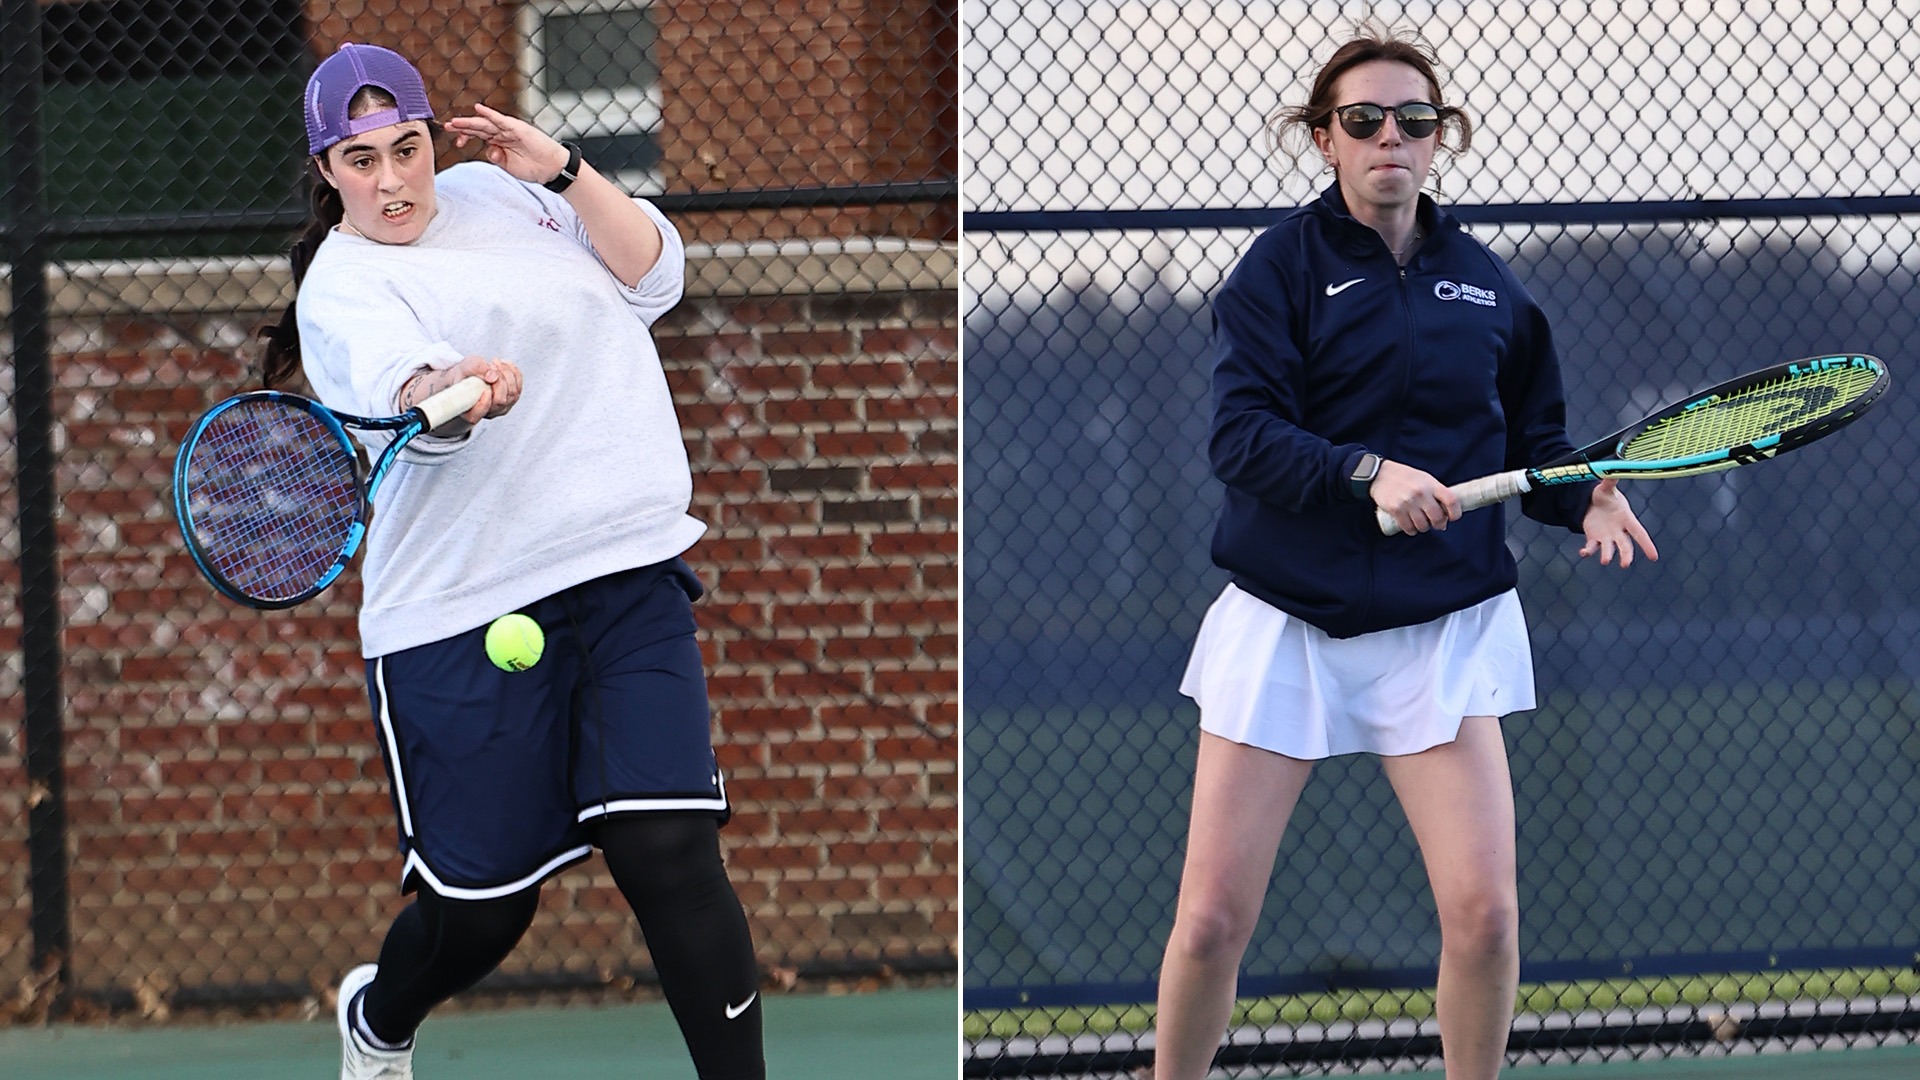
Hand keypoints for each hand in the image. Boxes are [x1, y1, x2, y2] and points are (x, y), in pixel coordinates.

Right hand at [402, 355, 523, 427]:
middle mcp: (485, 414)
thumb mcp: (454, 372)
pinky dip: (514, 373)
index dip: (483, 402)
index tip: (483, 388)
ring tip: (496, 362)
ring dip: (508, 375)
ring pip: (513, 394)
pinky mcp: (508, 398)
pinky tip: (504, 364)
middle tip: (491, 365)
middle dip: (499, 381)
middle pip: (501, 401)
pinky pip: (518, 387)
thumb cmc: (453, 382)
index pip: (477, 414)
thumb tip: (491, 372)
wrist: (457, 388)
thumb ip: (470, 368)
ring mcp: (499, 408)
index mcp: (466, 414)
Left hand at [444, 103, 570, 186]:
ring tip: (455, 122)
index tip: (456, 143)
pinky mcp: (518, 129)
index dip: (466, 137)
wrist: (552, 169)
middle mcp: (503, 133)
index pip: (478, 135)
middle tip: (447, 126)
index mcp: (499, 142)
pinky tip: (478, 109)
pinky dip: (489, 114)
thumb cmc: (534, 168)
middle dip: (462, 127)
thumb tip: (489, 150)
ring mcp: (510, 130)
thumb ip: (497, 158)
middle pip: (478, 128)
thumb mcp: (509, 166)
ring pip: (486, 124)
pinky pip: (501, 120)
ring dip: (470, 122)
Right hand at [1371, 459, 1460, 534]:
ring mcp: (1408, 502)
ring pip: (1423, 525)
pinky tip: (1411, 526)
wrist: (1380, 474)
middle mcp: (1421, 493)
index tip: (1453, 517)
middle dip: (1439, 524)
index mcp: (1431, 484)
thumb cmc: (1406, 477)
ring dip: (1424, 528)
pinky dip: (1412, 530)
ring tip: (1421, 523)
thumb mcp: (1425, 479)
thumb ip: (1436, 494)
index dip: (1456, 513)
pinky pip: (1408, 528)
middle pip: (1437, 517)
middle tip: (1436, 524)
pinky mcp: (1395, 509)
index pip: (1451, 501)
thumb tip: (1445, 518)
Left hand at [1578, 478, 1658, 566]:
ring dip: (1607, 555)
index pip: (1639, 533)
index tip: (1654, 557)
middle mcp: (1618, 530)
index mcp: (1626, 519)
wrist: (1592, 502)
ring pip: (1609, 549)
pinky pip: (1591, 547)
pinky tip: (1583, 552)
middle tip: (1625, 564)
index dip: (1647, 545)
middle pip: (1625, 545)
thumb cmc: (1604, 496)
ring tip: (1605, 561)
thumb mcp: (1606, 488)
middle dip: (1626, 555)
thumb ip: (1609, 481)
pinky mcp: (1594, 538)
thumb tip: (1613, 470)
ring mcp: (1606, 536)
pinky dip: (1588, 551)